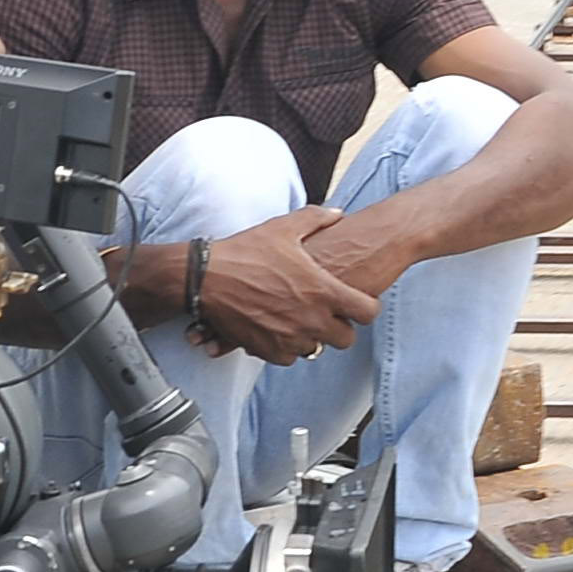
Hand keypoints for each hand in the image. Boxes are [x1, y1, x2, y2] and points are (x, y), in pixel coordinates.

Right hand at [150, 207, 374, 364]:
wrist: (205, 278)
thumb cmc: (245, 252)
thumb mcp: (284, 228)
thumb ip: (317, 219)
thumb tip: (338, 213)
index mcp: (323, 291)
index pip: (367, 313)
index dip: (365, 307)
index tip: (356, 302)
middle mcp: (312, 319)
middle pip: (346, 339)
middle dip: (340, 326)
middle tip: (327, 313)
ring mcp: (290, 338)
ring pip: (316, 349)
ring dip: (312, 337)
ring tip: (299, 319)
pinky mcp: (268, 350)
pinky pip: (289, 358)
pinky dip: (287, 347)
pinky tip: (279, 328)